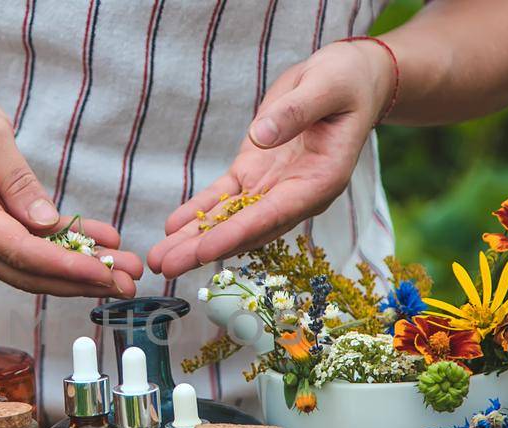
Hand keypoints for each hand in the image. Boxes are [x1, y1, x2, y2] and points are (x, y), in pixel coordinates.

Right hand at [0, 64, 140, 296]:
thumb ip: (18, 181)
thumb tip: (48, 225)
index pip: (20, 252)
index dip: (66, 267)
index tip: (106, 273)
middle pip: (26, 272)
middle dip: (79, 281)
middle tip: (129, 284)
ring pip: (26, 267)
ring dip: (75, 272)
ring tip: (123, 270)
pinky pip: (22, 247)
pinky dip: (59, 249)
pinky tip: (98, 245)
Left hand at [147, 39, 393, 278]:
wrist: (348, 81)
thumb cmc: (345, 82)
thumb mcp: (325, 87)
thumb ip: (295, 112)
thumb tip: (260, 136)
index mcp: (321, 180)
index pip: (274, 214)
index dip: (238, 233)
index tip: (204, 250)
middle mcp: (296, 194)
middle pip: (247, 228)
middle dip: (205, 248)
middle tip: (166, 267)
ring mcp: (273, 187)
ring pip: (230, 219)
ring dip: (194, 239)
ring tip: (159, 260)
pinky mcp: (255, 173)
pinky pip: (224, 198)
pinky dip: (198, 211)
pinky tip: (172, 227)